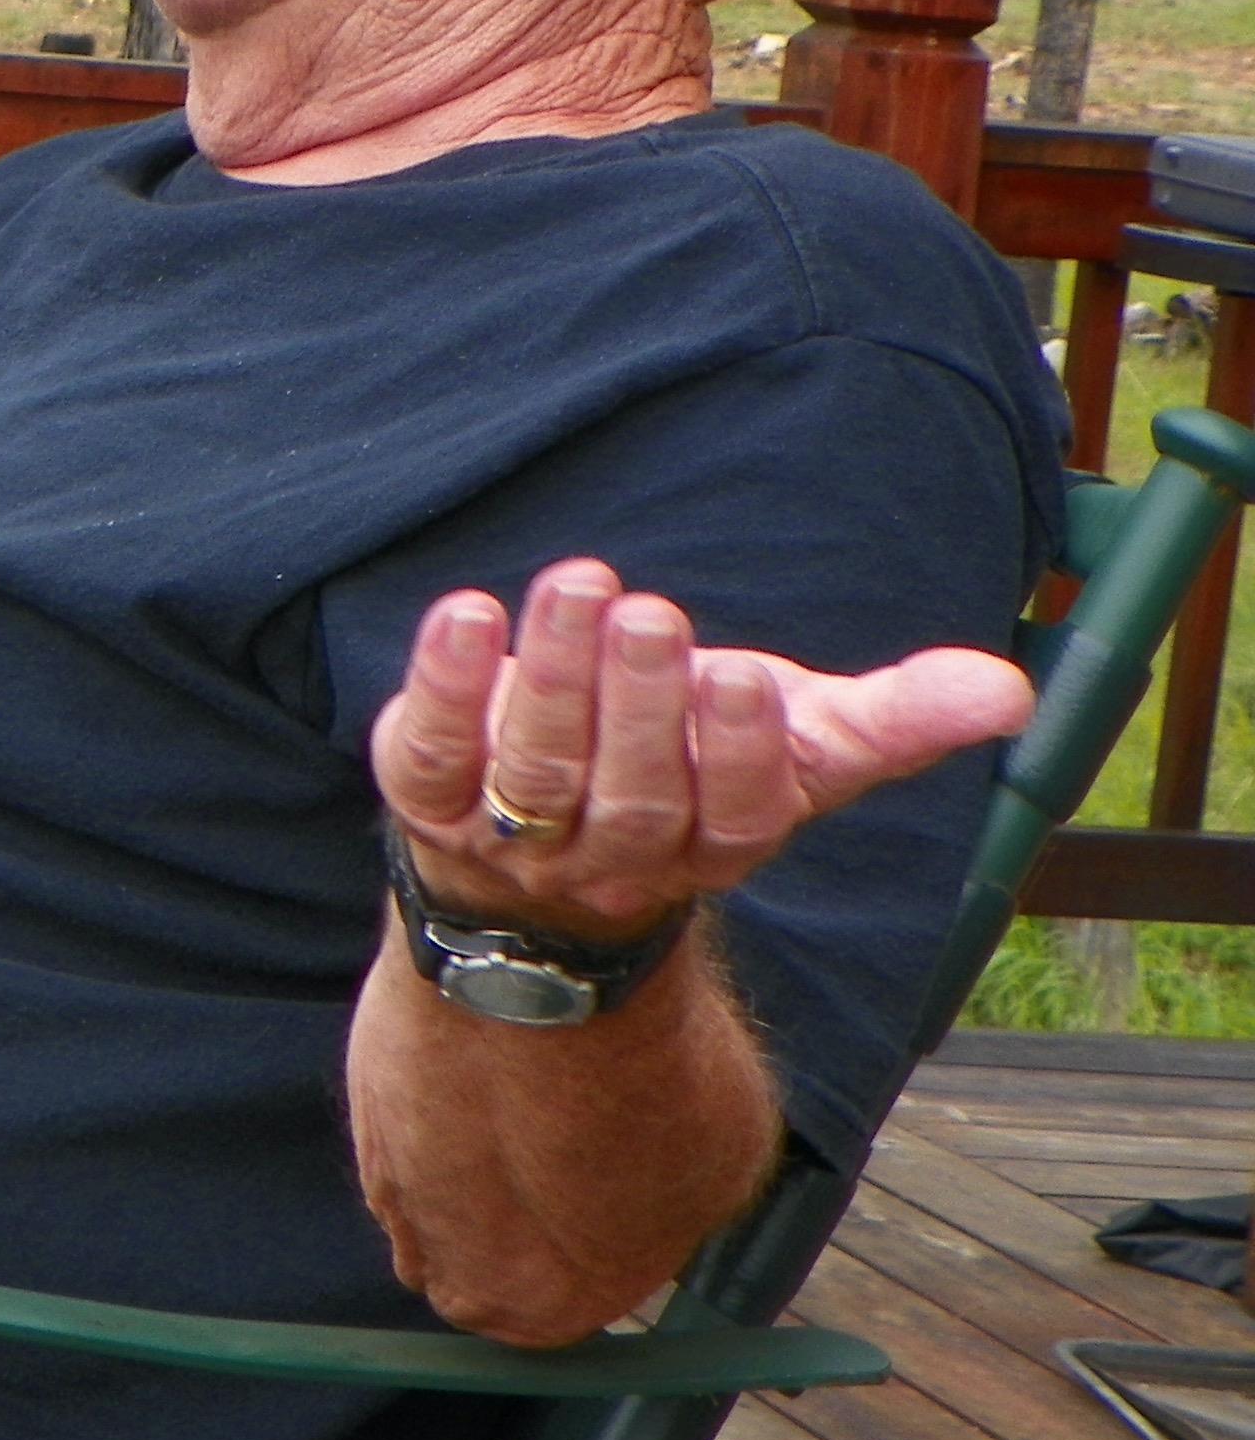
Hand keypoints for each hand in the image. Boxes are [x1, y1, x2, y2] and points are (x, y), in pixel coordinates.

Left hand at [372, 558, 1031, 933]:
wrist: (535, 848)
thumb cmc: (687, 762)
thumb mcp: (796, 741)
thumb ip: (895, 718)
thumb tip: (1009, 692)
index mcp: (717, 842)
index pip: (735, 813)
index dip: (735, 751)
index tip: (744, 676)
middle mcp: (617, 853)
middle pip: (633, 793)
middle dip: (641, 705)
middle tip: (651, 615)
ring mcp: (516, 835)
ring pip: (536, 769)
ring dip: (555, 676)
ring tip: (577, 586)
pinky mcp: (430, 795)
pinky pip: (429, 752)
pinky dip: (443, 683)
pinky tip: (467, 613)